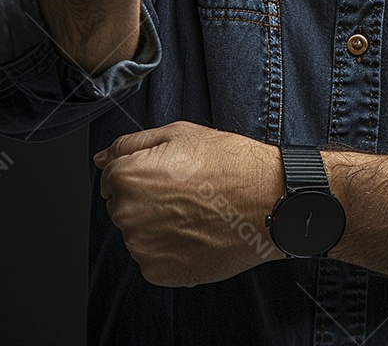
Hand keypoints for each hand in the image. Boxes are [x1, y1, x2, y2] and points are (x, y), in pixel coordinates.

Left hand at [94, 121, 283, 285]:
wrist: (267, 201)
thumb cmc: (228, 163)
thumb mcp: (179, 134)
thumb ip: (131, 144)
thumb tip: (101, 157)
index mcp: (128, 177)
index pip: (113, 177)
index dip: (143, 171)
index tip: (170, 174)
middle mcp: (128, 215)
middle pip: (124, 206)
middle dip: (146, 199)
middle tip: (187, 190)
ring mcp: (143, 247)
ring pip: (139, 233)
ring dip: (157, 225)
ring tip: (196, 210)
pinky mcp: (160, 272)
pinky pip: (154, 257)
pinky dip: (170, 248)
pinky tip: (197, 231)